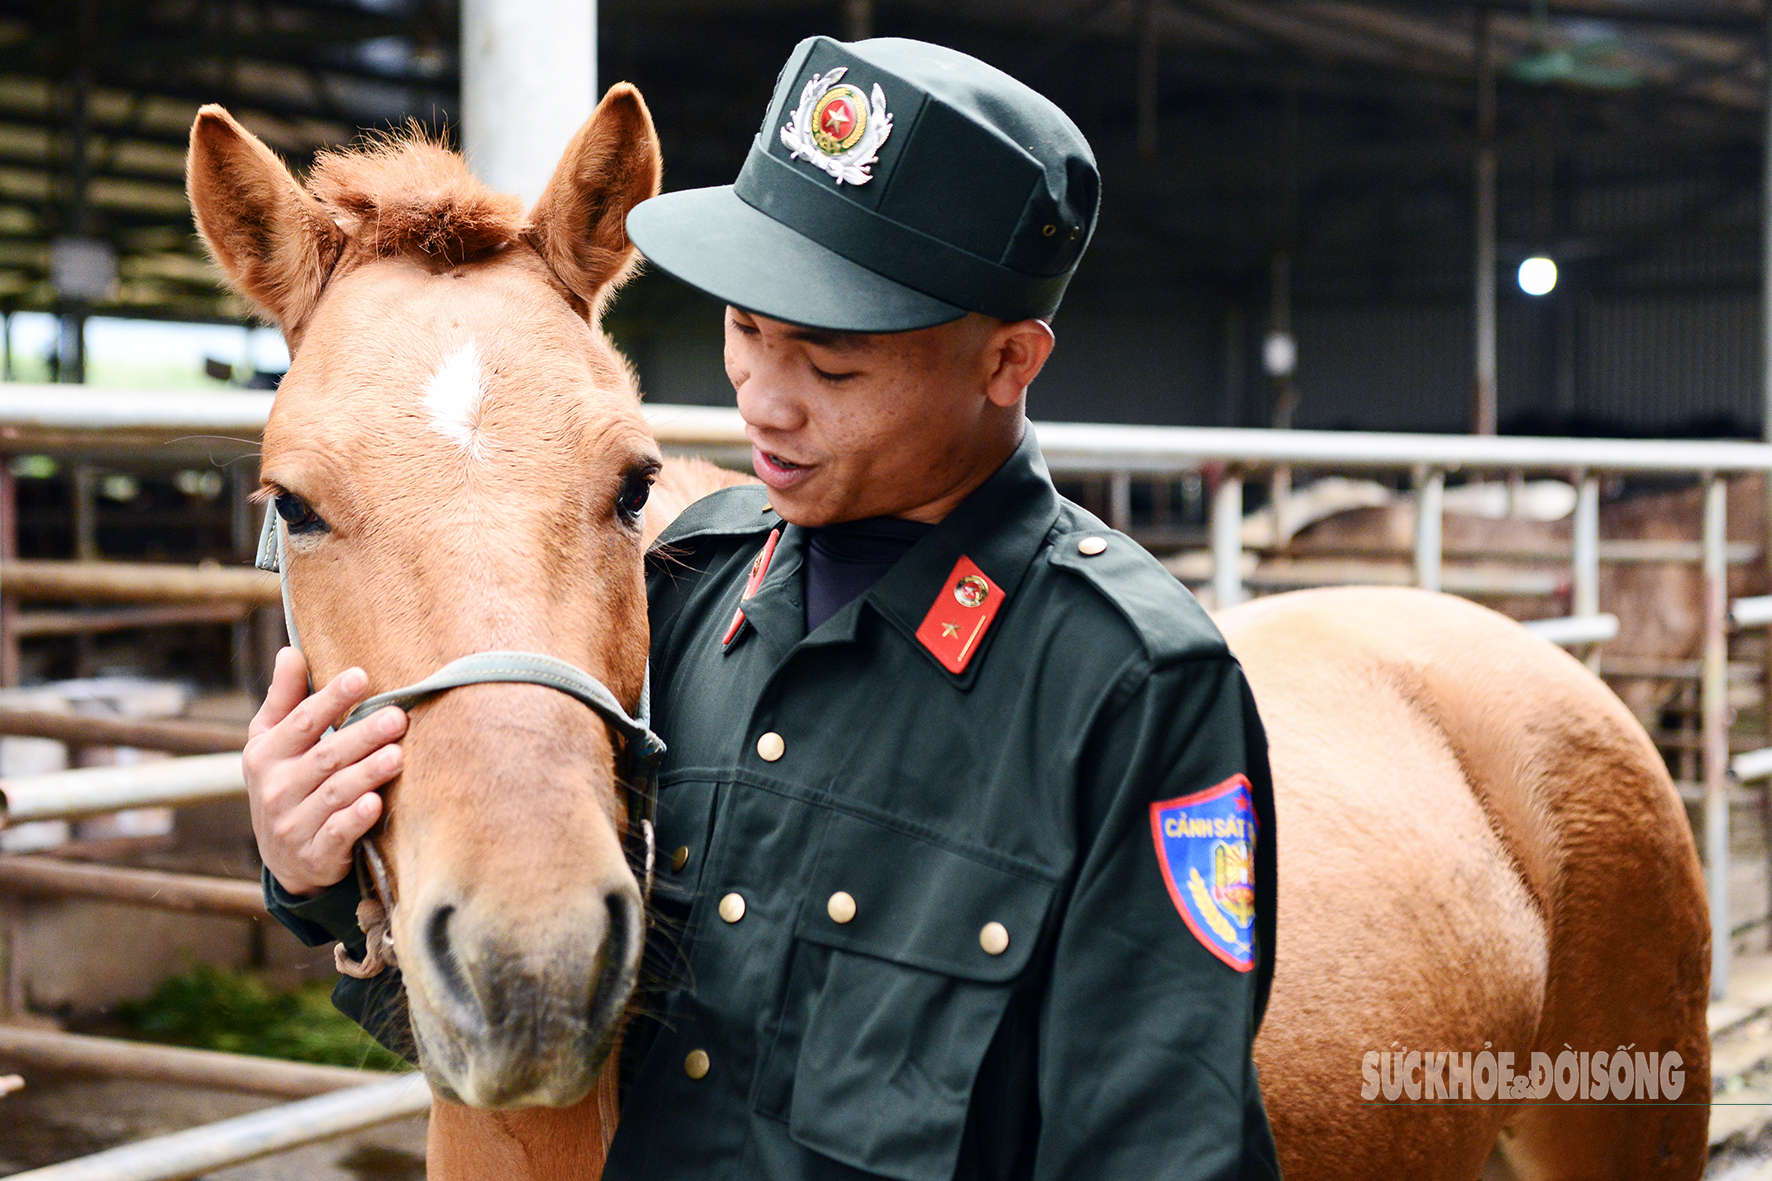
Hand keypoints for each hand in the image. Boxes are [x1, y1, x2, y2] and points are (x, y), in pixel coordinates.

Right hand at [244, 647, 406, 895]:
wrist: (285, 857)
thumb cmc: (286, 782)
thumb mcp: (272, 743)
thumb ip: (284, 700)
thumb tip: (291, 651)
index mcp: (265, 755)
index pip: (301, 722)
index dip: (330, 699)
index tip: (361, 676)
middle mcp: (275, 789)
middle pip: (324, 757)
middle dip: (361, 736)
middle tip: (397, 716)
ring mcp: (293, 824)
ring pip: (334, 794)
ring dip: (366, 774)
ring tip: (397, 755)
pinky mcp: (315, 854)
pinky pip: (337, 833)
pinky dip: (355, 819)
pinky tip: (376, 803)